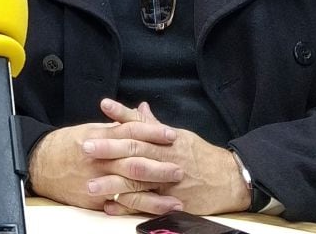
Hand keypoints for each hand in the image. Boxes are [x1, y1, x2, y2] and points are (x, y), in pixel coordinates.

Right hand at [26, 117, 183, 212]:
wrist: (40, 164)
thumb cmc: (66, 145)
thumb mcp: (90, 128)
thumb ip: (117, 124)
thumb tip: (140, 115)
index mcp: (99, 136)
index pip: (131, 131)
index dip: (152, 132)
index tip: (171, 135)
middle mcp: (100, 158)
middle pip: (134, 160)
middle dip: (159, 166)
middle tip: (180, 169)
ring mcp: (97, 179)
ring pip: (130, 187)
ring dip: (154, 195)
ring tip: (175, 200)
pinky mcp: (93, 198)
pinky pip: (119, 204)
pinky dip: (138, 208)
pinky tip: (154, 212)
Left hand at [88, 99, 250, 215]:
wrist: (230, 180)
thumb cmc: (201, 156)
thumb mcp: (180, 135)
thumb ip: (154, 125)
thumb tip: (139, 107)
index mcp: (167, 141)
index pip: (139, 130)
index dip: (119, 123)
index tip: (100, 114)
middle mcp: (166, 160)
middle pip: (135, 154)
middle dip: (109, 150)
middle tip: (85, 148)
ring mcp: (168, 183)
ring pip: (137, 183)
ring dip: (113, 184)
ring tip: (90, 186)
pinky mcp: (172, 203)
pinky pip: (146, 206)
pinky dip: (128, 207)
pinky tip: (111, 206)